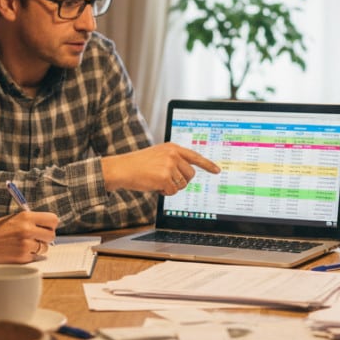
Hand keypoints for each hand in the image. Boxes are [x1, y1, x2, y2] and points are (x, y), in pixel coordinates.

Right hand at [0, 211, 58, 263]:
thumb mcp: (14, 218)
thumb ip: (31, 220)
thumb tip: (48, 224)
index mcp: (26, 216)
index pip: (53, 219)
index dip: (51, 224)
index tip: (46, 227)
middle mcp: (27, 230)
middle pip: (51, 235)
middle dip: (46, 237)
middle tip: (37, 237)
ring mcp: (25, 245)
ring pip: (45, 248)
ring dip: (38, 247)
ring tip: (25, 244)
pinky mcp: (22, 257)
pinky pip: (35, 257)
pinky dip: (30, 255)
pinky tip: (19, 251)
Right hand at [100, 143, 220, 195]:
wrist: (122, 168)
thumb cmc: (138, 164)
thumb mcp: (158, 155)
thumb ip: (174, 159)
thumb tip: (188, 173)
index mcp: (172, 147)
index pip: (195, 156)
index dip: (207, 165)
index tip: (217, 170)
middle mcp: (173, 154)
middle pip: (190, 175)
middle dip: (182, 182)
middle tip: (167, 181)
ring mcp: (169, 165)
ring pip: (182, 185)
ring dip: (171, 187)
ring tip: (157, 180)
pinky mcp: (165, 177)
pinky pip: (173, 191)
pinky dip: (165, 192)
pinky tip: (154, 185)